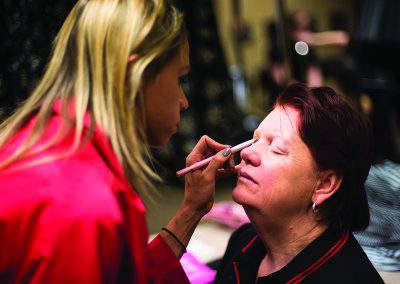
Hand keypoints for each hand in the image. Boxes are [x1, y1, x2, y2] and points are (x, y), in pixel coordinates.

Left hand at [161, 135, 235, 257]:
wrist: (196, 208)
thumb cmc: (198, 193)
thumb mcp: (208, 176)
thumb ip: (217, 162)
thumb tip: (227, 151)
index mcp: (194, 158)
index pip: (206, 141)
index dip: (217, 144)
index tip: (227, 152)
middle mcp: (199, 160)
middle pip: (215, 149)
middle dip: (225, 154)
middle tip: (231, 163)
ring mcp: (206, 167)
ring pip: (220, 157)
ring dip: (227, 162)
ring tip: (232, 169)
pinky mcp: (212, 174)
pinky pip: (221, 167)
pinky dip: (228, 168)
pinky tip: (234, 171)